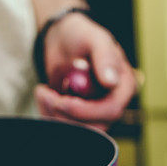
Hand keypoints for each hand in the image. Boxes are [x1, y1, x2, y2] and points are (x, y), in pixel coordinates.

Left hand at [35, 13, 135, 130]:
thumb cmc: (81, 35)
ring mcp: (96, 113)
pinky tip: (44, 94)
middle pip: (95, 127)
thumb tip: (111, 81)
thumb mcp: (94, 38)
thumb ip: (104, 56)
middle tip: (46, 95)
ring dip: (54, 115)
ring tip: (42, 91)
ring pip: (79, 130)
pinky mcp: (79, 117)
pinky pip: (64, 127)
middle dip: (66, 116)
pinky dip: (48, 114)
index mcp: (124, 86)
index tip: (62, 100)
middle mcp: (112, 103)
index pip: (111, 110)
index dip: (86, 111)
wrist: (64, 41)